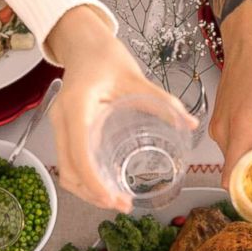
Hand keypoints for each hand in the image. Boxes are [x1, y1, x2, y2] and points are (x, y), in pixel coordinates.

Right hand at [47, 7, 194, 211]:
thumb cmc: (106, 58)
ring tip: (116, 201)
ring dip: (87, 192)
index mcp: (77, 107)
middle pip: (69, 171)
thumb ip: (164, 102)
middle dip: (93, 195)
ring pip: (66, 172)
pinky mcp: (64, 131)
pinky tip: (106, 186)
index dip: (93, 183)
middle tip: (123, 205)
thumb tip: (192, 124)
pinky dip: (85, 180)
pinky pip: (69, 163)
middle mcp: (62, 120)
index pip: (78, 154)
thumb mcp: (137, 78)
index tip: (113, 199)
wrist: (84, 45)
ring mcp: (60, 127)